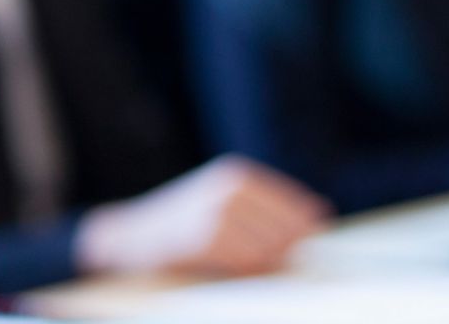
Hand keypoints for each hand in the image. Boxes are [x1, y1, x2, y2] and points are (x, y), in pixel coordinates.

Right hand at [76, 155, 328, 277]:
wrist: (127, 236)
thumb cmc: (183, 222)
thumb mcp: (222, 199)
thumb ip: (265, 205)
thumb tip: (320, 212)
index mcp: (237, 177)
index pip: (292, 203)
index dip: (305, 224)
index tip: (312, 234)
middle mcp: (228, 191)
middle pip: (284, 228)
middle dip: (288, 247)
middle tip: (285, 260)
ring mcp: (215, 215)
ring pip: (268, 248)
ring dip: (271, 262)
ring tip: (263, 266)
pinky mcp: (203, 241)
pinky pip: (246, 262)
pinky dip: (251, 270)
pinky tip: (246, 271)